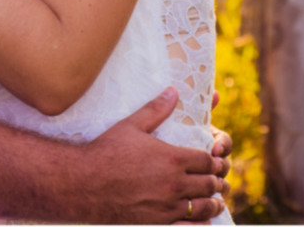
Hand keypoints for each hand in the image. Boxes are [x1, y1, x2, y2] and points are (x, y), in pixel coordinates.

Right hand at [73, 88, 227, 223]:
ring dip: (214, 203)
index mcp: (172, 158)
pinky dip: (200, 222)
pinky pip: (189, 226)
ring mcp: (167, 206)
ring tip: (217, 201)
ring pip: (204, 207)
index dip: (215, 161)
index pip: (208, 161)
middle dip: (217, 181)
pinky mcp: (158, 223)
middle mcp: (174, 184)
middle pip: (210, 184)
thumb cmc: (106, 151)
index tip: (216, 161)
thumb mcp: (130, 125)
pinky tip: (201, 219)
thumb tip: (173, 91)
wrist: (84, 183)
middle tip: (219, 180)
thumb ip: (155, 109)